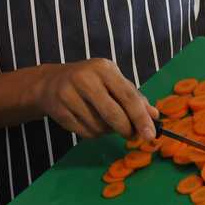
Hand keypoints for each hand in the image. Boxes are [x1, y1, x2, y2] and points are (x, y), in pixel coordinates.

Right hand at [35, 58, 157, 140]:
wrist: (50, 83)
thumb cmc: (90, 81)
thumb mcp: (112, 82)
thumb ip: (134, 97)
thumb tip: (154, 116)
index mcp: (104, 68)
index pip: (127, 96)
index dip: (141, 117)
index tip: (150, 135)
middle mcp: (85, 78)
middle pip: (113, 114)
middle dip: (126, 129)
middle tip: (132, 135)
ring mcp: (70, 94)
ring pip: (99, 126)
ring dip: (108, 131)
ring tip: (105, 121)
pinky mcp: (60, 111)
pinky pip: (85, 133)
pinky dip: (94, 134)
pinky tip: (90, 122)